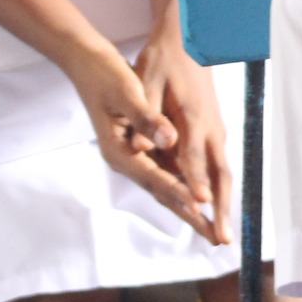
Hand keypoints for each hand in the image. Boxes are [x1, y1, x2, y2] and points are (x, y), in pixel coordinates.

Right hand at [64, 28, 228, 247]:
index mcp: (118, 151)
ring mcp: (133, 157)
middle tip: (216, 238)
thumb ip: (146, 118)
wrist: (86, 63)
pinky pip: (167, 174)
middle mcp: (126, 160)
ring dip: (190, 208)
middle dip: (190, 216)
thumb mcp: (125, 92)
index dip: (180, 190)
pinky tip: (203, 198)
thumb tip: (168, 138)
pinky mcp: (141, 150)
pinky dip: (185, 187)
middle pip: (163, 193)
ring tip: (215, 228)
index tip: (202, 204)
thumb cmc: (103, 75)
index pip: (155, 177)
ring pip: (167, 188)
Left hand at [134, 13, 232, 244]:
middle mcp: (210, 129)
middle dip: (222, 209)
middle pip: (219, 175)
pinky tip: (212, 208)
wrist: (188, 39)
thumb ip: (145, 116)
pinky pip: (217, 167)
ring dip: (223, 206)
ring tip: (220, 235)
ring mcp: (215, 131)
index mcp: (192, 118)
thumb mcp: (145, 82)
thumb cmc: (163, 60)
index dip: (195, 184)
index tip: (200, 209)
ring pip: (222, 174)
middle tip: (223, 240)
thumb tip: (145, 144)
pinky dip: (218, 190)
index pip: (192, 158)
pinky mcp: (213, 131)